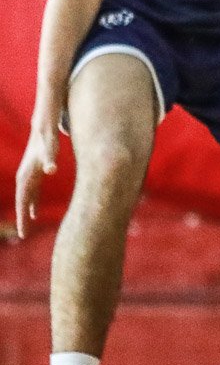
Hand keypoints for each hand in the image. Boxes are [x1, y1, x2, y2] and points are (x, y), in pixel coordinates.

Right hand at [15, 112, 60, 238]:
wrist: (43, 128)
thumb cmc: (48, 141)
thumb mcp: (50, 151)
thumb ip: (50, 161)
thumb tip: (51, 170)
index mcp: (25, 176)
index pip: (22, 201)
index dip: (22, 217)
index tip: (23, 232)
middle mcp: (24, 177)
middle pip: (22, 202)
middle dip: (21, 220)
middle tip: (22, 236)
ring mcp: (28, 175)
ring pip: (25, 199)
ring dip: (25, 213)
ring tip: (27, 227)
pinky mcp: (34, 173)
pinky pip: (31, 193)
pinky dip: (31, 203)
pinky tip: (35, 212)